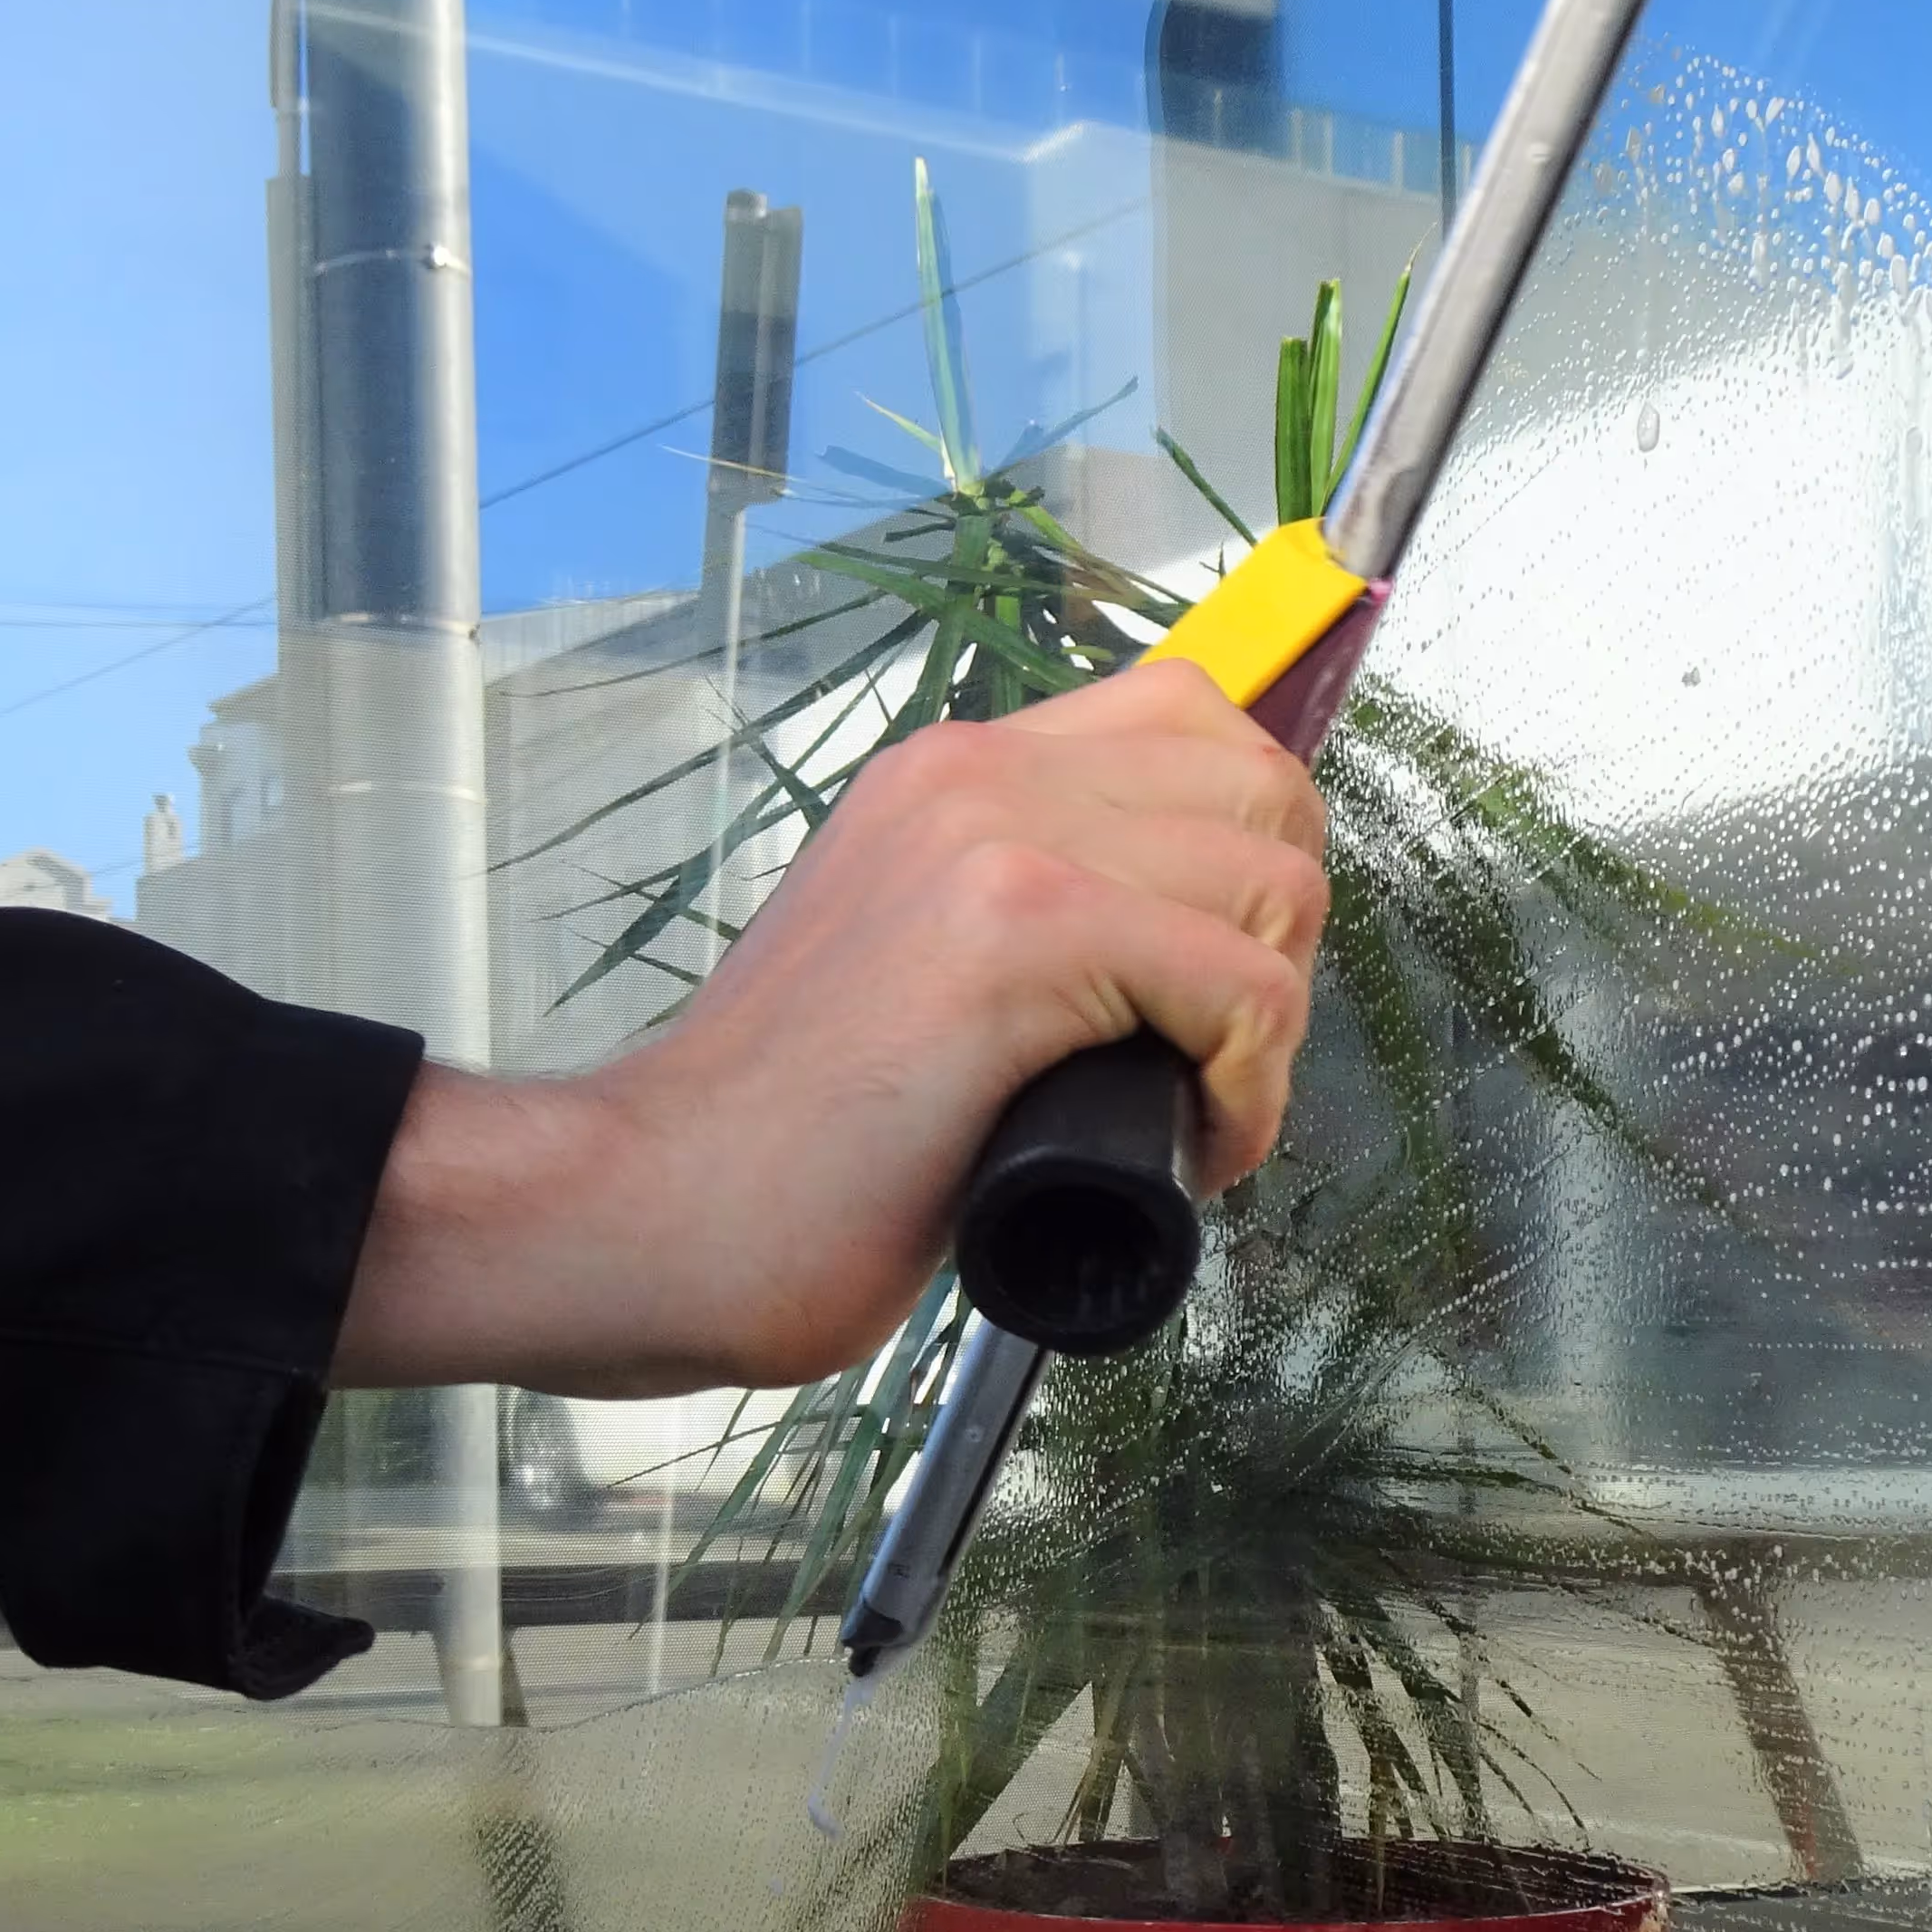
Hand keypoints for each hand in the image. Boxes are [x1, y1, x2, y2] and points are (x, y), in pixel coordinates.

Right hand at [330, 657, 1327, 1395]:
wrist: (652, 1210)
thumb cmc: (788, 1142)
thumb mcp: (917, 970)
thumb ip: (1023, 916)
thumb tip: (1175, 937)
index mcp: (955, 772)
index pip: (1193, 722)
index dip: (1249, 852)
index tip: (1213, 979)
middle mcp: (979, 775)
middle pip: (1262, 794)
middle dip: (1279, 941)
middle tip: (1213, 1060)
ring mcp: (998, 842)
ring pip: (1273, 886)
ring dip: (1271, 1027)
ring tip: (1193, 1113)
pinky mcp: (1020, 936)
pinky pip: (1242, 987)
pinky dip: (1250, 1089)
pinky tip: (1191, 1148)